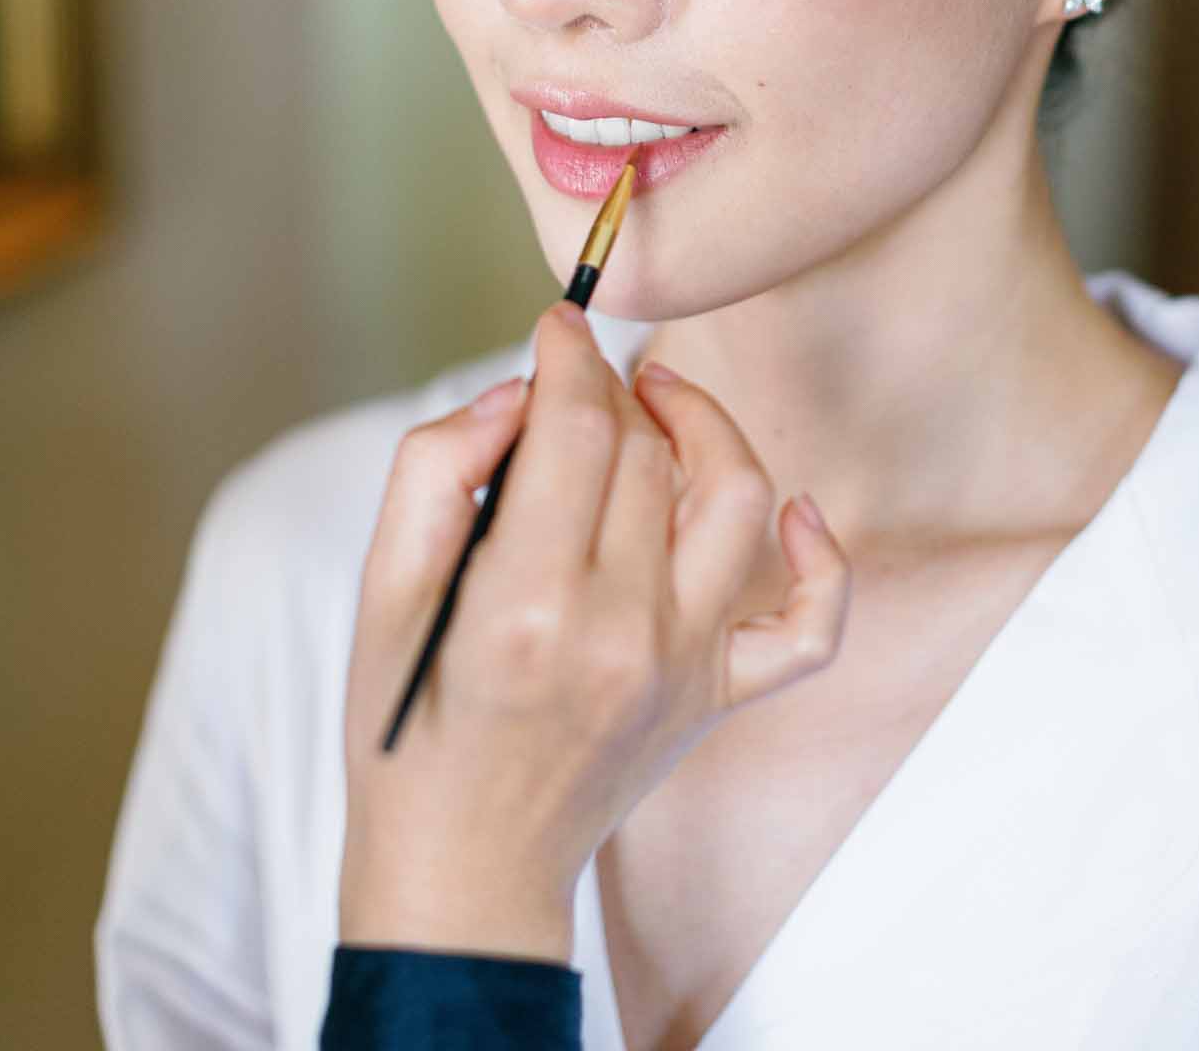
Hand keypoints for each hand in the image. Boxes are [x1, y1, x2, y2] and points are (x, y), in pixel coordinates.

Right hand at [337, 299, 851, 960]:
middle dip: (611, 387)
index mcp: (523, 601)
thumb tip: (517, 395)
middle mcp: (618, 628)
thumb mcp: (379, 594)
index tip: (554, 328)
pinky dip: (819, 559)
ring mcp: (682, 665)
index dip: (567, 355)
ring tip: (660, 400)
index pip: (578, 427)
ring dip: (705, 426)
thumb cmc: (409, 728)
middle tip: (573, 380)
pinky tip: (793, 510)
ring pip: (735, 497)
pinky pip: (808, 625)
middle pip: (647, 451)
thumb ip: (435, 471)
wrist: (464, 871)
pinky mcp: (718, 697)